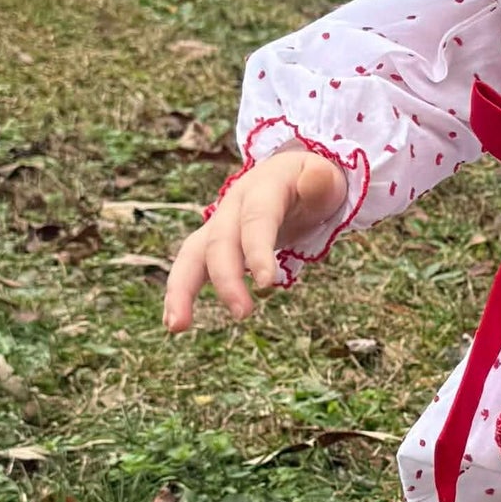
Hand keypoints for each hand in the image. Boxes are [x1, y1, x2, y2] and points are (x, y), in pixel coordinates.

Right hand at [162, 145, 348, 331]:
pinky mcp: (213, 244)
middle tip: (243, 313)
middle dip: (227, 278)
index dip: (258, 249)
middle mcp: (232, 206)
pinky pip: (192, 267)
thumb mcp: (325, 177)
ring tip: (177, 326)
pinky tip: (176, 323)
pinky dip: (181, 294)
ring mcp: (219, 225)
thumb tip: (318, 176)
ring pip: (193, 254)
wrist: (289, 176)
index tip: (267, 283)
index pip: (257, 219)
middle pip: (220, 241)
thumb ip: (321, 181)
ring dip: (182, 289)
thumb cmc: (312, 182)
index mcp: (262, 188)